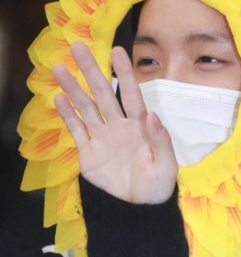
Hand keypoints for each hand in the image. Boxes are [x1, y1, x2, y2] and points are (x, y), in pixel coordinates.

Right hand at [52, 43, 177, 204]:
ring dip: (73, 88)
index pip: (132, 95)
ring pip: (86, 107)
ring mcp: (103, 137)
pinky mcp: (88, 151)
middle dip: (91, 71)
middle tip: (77, 47)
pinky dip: (68, 114)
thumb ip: (161, 142)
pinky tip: (59, 98)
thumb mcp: (166, 167)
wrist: (138, 209)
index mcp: (141, 127)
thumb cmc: (157, 187)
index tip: (117, 51)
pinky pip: (76, 129)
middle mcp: (120, 126)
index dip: (125, 73)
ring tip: (59, 69)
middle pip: (104, 94)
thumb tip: (153, 116)